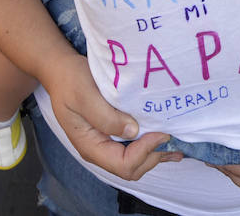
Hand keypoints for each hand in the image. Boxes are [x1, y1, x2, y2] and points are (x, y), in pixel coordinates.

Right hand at [42, 53, 180, 180]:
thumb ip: (106, 116)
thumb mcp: (85, 94)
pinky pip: (135, 150)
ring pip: (136, 162)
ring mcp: (106, 144)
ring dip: (156, 155)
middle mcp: (99, 150)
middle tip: (172, 137)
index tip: (159, 132)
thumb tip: (133, 131)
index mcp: (90, 145)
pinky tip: (167, 145)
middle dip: (153, 156)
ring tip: (178, 148)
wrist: (61, 70)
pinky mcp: (113, 135)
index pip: (123, 164)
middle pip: (132, 168)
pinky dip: (152, 148)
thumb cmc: (71, 80)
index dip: (144, 152)